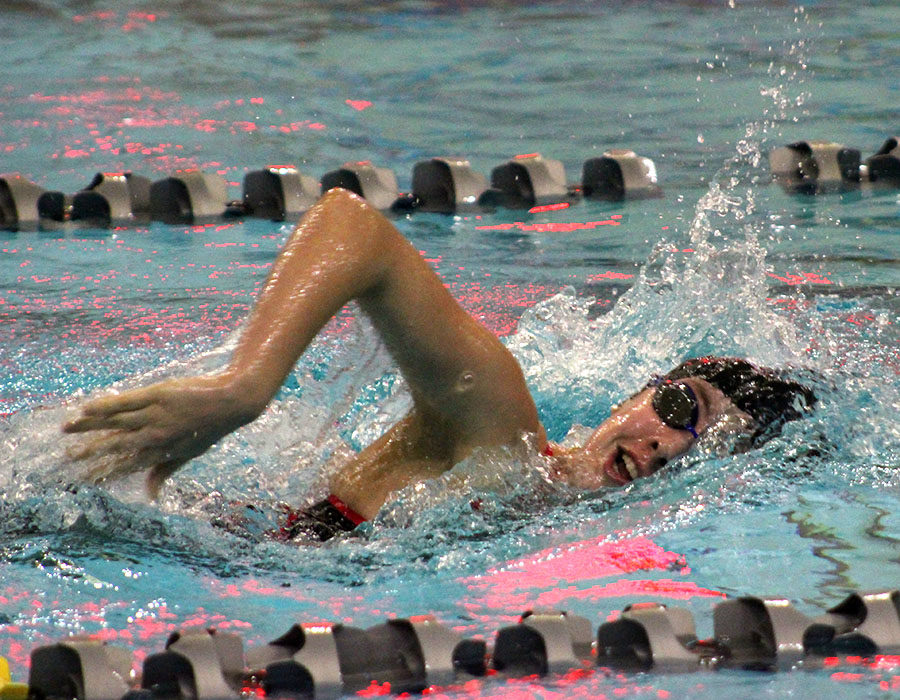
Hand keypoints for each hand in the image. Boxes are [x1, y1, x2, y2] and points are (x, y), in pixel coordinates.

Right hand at [63, 374, 258, 497]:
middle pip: (116, 446)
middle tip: (66, 457)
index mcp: (161, 452)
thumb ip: (166, 472)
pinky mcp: (158, 395)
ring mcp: (156, 415)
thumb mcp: (190, 453)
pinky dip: (106, 405)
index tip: (83, 478)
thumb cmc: (211, 427)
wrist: (232, 401)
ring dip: (89, 426)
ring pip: (116, 422)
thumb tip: (150, 496)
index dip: (104, 472)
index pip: (126, 465)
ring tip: (66, 428)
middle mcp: (155, 436)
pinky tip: (87, 407)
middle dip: (90, 452)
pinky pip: (126, 402)